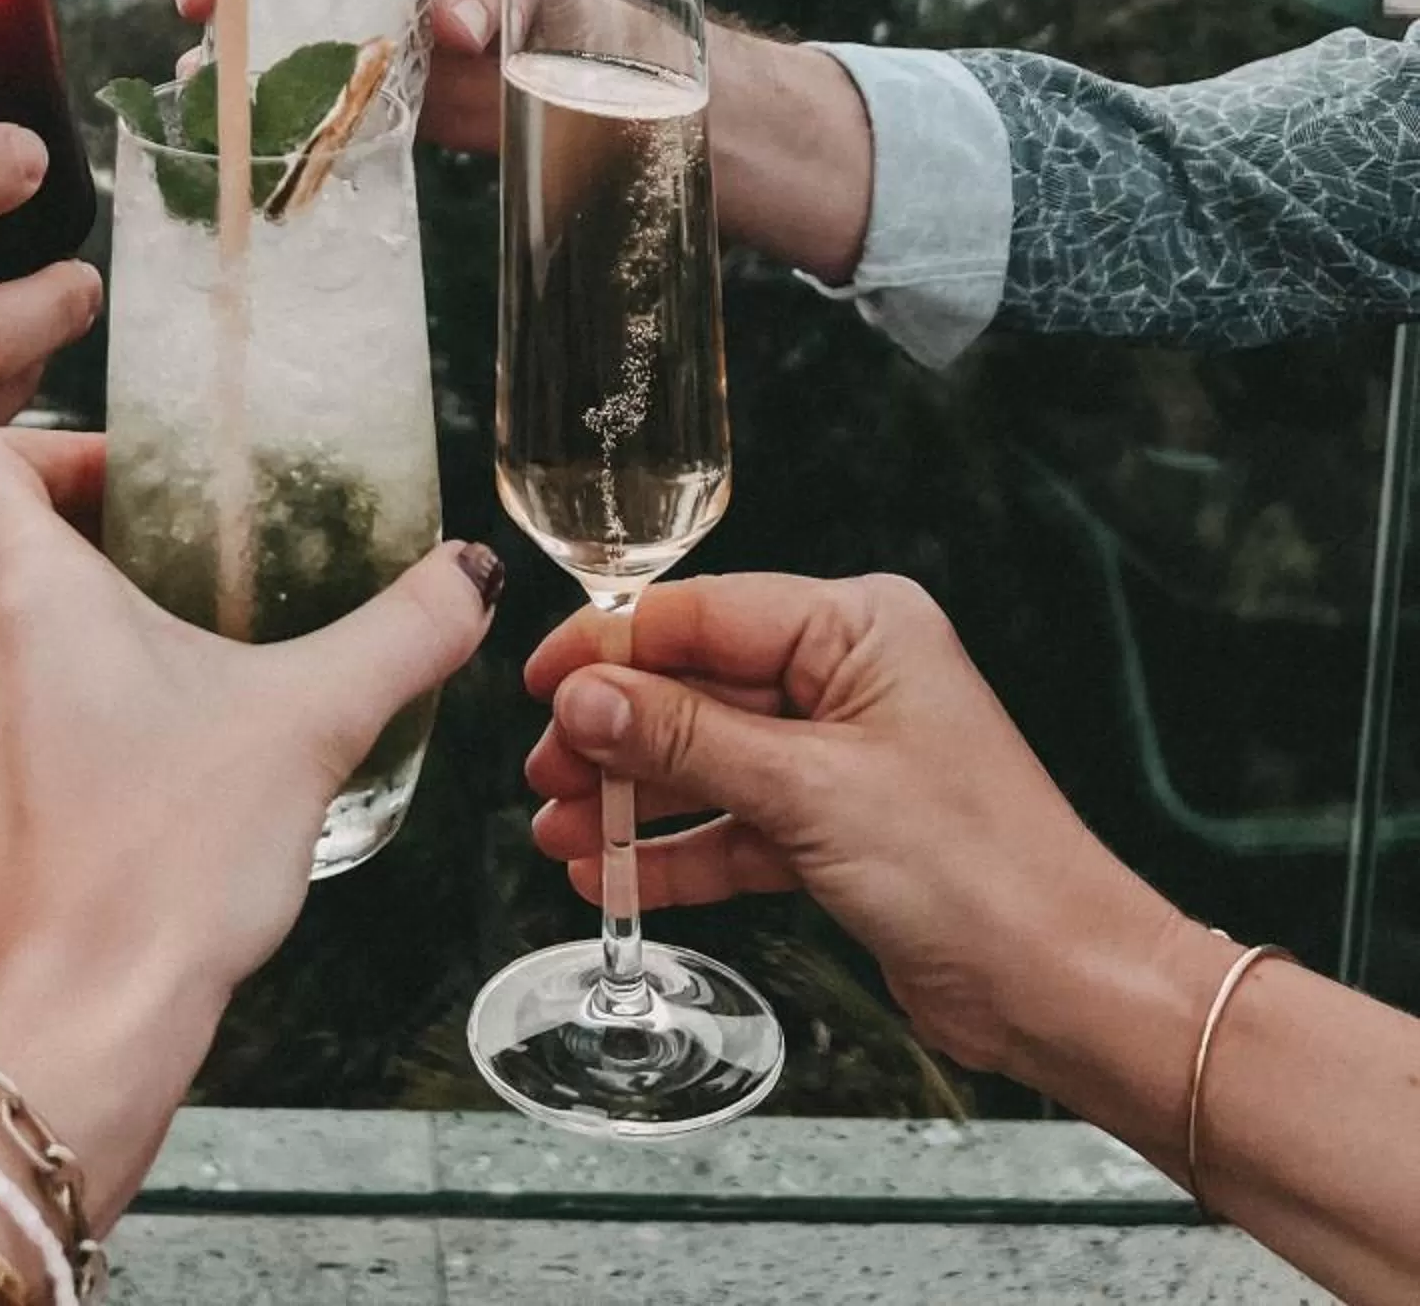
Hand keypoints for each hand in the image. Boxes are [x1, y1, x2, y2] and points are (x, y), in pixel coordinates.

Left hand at [0, 429, 498, 1217]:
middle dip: (98, 520)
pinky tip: (186, 731)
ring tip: (203, 629)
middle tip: (197, 538)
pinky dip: (91, 687)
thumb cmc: (159, 865)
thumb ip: (401, 633)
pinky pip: (29, 702)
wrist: (85, 1029)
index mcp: (23, 592)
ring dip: (95, 606)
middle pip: (0, 534)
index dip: (53, 438)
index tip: (146, 471)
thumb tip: (467, 575)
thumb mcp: (309, 721)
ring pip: (14, 623)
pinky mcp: (1, 806)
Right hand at [525, 571, 1184, 1078]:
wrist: (1066, 991)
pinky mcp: (839, 829)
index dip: (612, 647)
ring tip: (559, 834)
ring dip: (634, 801)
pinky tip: (613, 875)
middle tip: (543, 776)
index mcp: (859, 627)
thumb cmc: (979, 872)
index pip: (703, 614)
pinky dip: (678, 852)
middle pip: (698, 689)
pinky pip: (736, 823)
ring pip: (708, 761)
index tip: (538, 683)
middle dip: (615, 737)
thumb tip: (584, 698)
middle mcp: (849, 677)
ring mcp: (843, 755)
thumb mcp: (810, 792)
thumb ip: (687, 740)